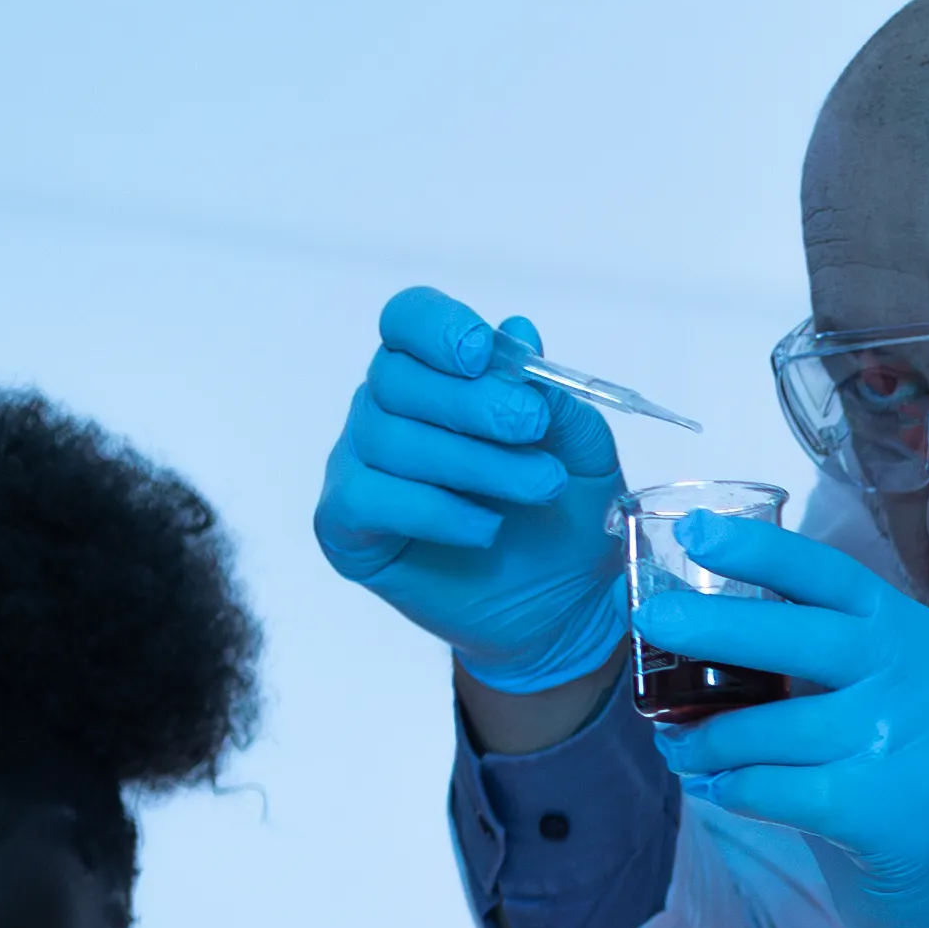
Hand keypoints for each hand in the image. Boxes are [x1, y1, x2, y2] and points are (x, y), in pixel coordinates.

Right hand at [315, 287, 633, 693]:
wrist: (562, 607)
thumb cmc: (567, 518)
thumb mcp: (582, 450)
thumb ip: (552, 396)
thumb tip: (518, 333)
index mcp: (438, 373)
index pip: (409, 320)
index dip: (436, 328)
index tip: (480, 353)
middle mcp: (388, 409)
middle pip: (396, 377)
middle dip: (473, 403)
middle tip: (533, 432)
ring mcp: (360, 465)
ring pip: (389, 439)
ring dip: (475, 463)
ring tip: (539, 488)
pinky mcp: (346, 525)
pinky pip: (367, 497)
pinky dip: (434, 511)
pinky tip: (485, 529)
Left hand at [630, 511, 928, 927]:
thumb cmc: (893, 773)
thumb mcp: (881, 697)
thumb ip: (822, 659)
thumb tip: (697, 625)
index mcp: (914, 635)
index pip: (833, 576)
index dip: (761, 551)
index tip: (695, 531)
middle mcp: (922, 678)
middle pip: (803, 637)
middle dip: (716, 626)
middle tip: (651, 621)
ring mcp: (912, 744)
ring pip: (773, 727)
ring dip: (708, 740)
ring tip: (679, 748)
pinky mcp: (887, 810)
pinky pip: (775, 788)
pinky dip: (733, 789)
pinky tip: (719, 789)